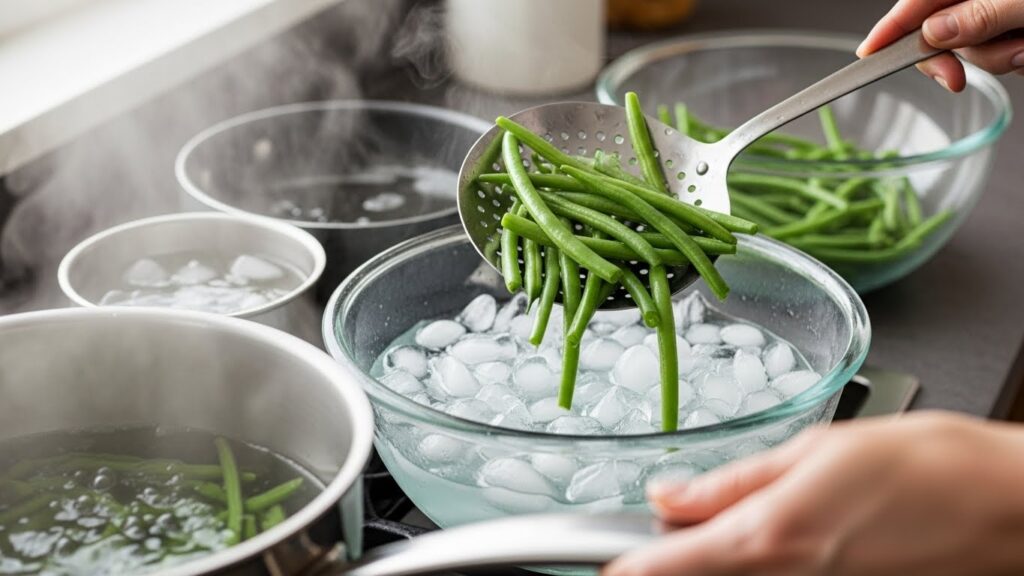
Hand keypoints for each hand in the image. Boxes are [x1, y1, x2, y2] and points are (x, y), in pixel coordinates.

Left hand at [603, 412, 1023, 575]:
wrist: (1003, 507)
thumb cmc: (923, 464)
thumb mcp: (812, 451)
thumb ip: (731, 482)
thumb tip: (670, 496)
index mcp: (768, 537)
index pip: (666, 566)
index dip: (624, 566)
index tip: (601, 561)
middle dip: (667, 560)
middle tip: (669, 524)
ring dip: (711, 561)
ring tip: (719, 524)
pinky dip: (755, 567)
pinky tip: (774, 538)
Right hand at [858, 0, 1023, 91]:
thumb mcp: (1022, 3)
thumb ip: (980, 15)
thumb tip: (934, 32)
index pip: (920, 1)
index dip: (891, 27)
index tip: (868, 53)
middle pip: (940, 29)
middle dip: (950, 56)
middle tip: (955, 81)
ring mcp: (999, 15)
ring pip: (973, 49)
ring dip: (998, 59)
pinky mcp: (1013, 32)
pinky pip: (998, 55)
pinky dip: (1014, 60)